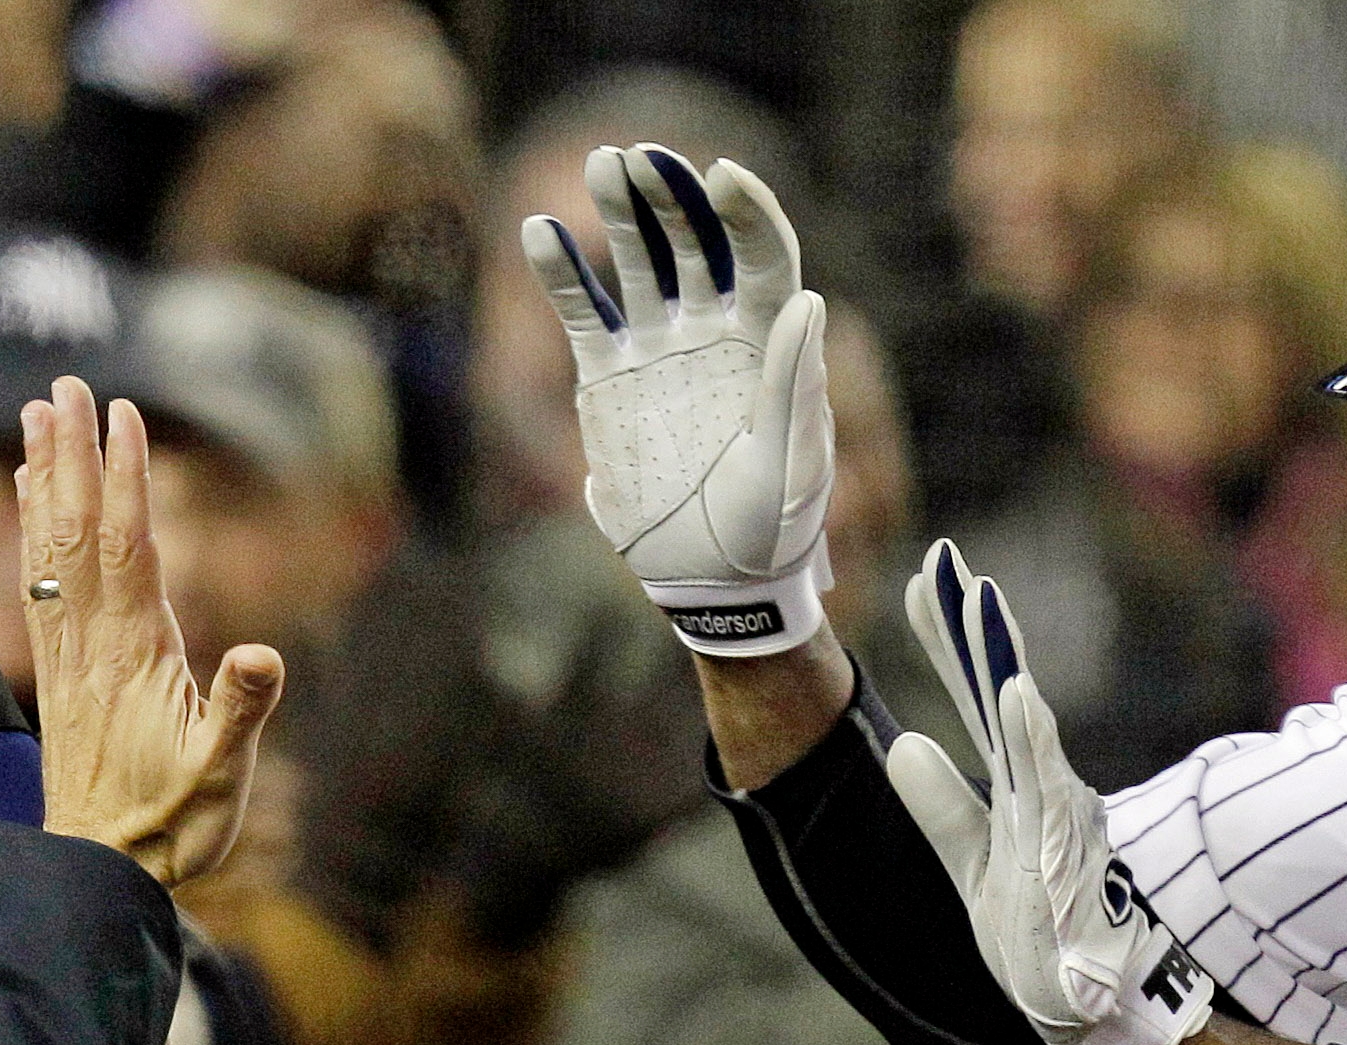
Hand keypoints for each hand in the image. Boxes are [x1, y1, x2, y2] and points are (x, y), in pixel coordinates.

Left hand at [15, 378, 282, 884]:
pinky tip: (35, 496)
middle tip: (66, 385)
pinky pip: (45, 583)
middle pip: (81, 530)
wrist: (97, 871)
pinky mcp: (64, 670)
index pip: (129, 548)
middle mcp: (94, 642)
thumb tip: (264, 654)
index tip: (122, 414)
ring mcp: (73, 654)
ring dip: (49, 478)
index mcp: (136, 653)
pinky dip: (38, 530)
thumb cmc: (171, 828)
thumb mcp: (219, 776)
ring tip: (39, 415)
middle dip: (76, 455)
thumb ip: (239, 713)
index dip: (127, 480)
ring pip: (54, 547)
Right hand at [522, 143, 831, 656]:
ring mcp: (661, 353)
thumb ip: (789, 386)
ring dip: (622, 215)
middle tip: (642, 157)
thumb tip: (808, 304)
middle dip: (673, 196)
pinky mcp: (612, 382)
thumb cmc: (769, 532)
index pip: (763, 258)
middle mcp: (716, 336)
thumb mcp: (789, 467)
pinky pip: (584, 315)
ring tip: (602, 163)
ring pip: (640, 265)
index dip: (747, 212)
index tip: (722, 176)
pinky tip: (538, 232)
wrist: (713, 584)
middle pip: (697, 245)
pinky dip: (562, 274)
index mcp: (772, 347)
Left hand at [884, 540, 1215, 1044]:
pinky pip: (1047, 784)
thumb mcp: (973, 864)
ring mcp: (1056, 811)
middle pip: (995, 691)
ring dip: (999, 661)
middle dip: (968, 626)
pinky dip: (1032, 737)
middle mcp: (1040, 786)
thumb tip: (905, 743)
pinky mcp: (1065, 847)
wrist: (1096, 1006)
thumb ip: (942, 807)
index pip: (976, 699)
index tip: (926, 583)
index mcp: (1017, 786)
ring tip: (976, 601)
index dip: (950, 642)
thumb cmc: (1045, 934)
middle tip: (944, 559)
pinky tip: (1014, 691)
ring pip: (1020, 724)